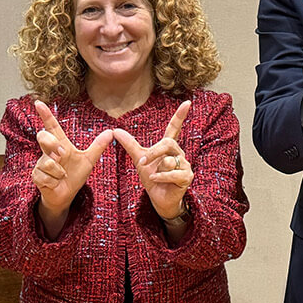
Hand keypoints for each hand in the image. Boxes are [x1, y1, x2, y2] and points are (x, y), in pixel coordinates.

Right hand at [28, 101, 113, 218]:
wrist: (66, 195)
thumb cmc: (74, 175)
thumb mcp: (89, 160)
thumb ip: (98, 146)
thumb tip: (111, 132)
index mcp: (61, 144)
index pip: (52, 126)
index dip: (46, 115)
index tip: (38, 102)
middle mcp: (48, 151)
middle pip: (43, 137)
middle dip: (52, 145)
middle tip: (62, 155)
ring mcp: (41, 163)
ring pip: (48, 162)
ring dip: (59, 172)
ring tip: (62, 176)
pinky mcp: (36, 175)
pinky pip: (45, 175)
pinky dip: (54, 181)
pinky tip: (55, 183)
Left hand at [114, 101, 192, 221]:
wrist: (159, 199)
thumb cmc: (152, 178)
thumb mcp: (139, 159)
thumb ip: (129, 145)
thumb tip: (115, 130)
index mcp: (168, 147)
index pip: (174, 128)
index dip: (180, 116)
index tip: (187, 102)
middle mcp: (179, 153)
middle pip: (167, 144)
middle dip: (153, 153)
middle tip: (141, 162)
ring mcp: (185, 165)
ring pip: (169, 160)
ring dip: (156, 169)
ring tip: (153, 176)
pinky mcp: (186, 177)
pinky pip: (173, 173)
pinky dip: (161, 177)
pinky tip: (156, 180)